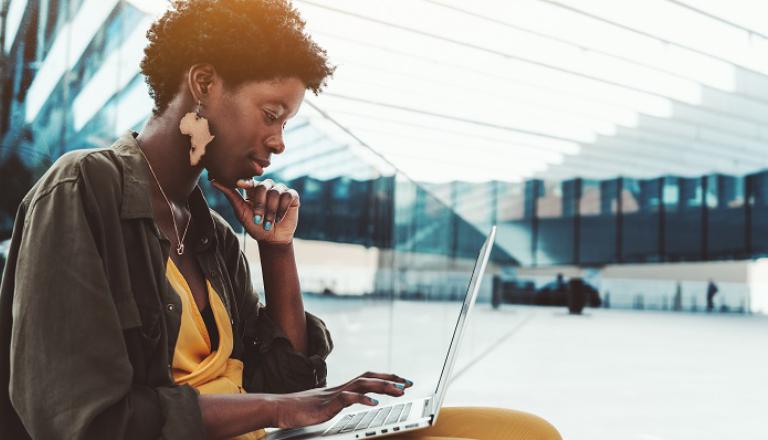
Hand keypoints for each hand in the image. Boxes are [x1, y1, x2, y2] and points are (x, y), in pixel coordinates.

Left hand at [212, 178, 298, 244]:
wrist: (272, 239)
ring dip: (271, 211)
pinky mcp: (292, 196)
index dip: (246, 181)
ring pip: (275, 193)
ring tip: (268, 223)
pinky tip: (279, 218)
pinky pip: (288, 196)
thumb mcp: (240, 211)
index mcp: (254, 189)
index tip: (240, 184)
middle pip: (263, 187)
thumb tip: (213, 181)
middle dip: (260, 205)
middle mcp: (268, 187)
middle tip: (258, 219)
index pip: (250, 181)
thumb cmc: (254, 226)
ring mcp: (280, 190)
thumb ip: (230, 195)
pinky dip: (282, 208)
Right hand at [273, 372, 413, 428]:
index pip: (368, 378)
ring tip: (399, 391)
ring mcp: (334, 394)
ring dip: (383, 387)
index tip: (402, 381)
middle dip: (391, 379)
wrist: (280, 408)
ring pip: (363, 385)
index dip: (385, 378)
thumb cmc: (300, 408)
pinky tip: (374, 404)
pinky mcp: (328, 403)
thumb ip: (340, 401)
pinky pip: (348, 398)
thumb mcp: (326, 404)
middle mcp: (341, 387)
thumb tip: (353, 401)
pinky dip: (362, 399)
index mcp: (342, 388)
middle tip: (408, 383)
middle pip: (370, 377)